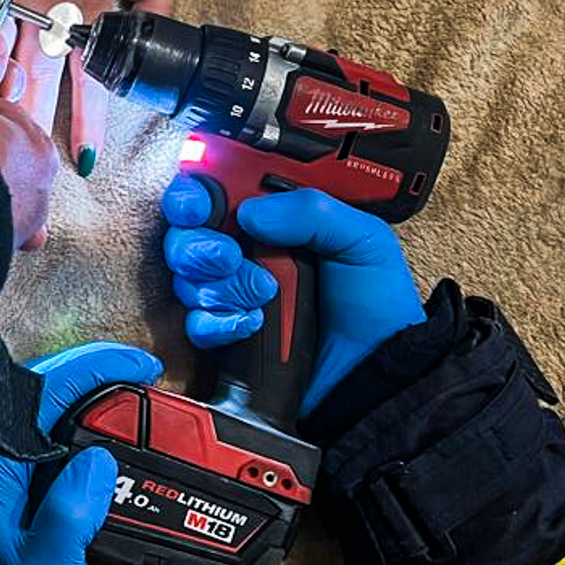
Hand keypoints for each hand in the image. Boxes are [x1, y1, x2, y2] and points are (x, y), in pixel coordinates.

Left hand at [0, 341, 162, 564]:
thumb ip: (69, 518)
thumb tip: (97, 462)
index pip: (40, 389)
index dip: (94, 368)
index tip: (140, 370)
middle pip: (42, 380)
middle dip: (97, 369)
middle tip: (146, 376)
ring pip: (44, 393)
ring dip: (90, 384)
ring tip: (134, 388)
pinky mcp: (10, 459)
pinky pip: (45, 414)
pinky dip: (80, 404)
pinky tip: (109, 410)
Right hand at [161, 182, 426, 412]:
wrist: (374, 374)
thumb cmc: (377, 306)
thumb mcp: (362, 240)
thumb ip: (311, 211)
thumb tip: (249, 211)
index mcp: (278, 218)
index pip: (217, 190)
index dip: (195, 195)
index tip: (198, 208)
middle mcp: (249, 251)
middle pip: (186, 234)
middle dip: (202, 246)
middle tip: (232, 257)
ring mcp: (234, 293)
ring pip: (188, 278)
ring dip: (220, 287)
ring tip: (264, 295)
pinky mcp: (227, 333)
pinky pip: (195, 321)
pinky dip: (218, 322)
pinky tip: (251, 324)